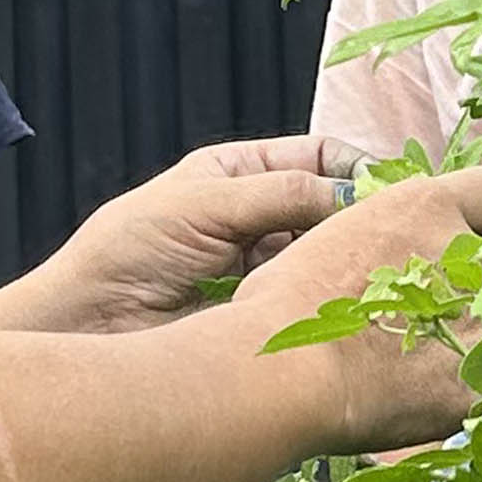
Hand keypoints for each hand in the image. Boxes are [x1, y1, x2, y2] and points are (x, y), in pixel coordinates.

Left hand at [0, 135, 371, 336]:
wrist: (85, 325)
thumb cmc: (126, 251)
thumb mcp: (203, 204)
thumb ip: (279, 195)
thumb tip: (352, 195)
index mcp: (236, 173)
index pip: (316, 156)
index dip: (354, 167)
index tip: (389, 185)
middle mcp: (254, 216)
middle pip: (327, 206)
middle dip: (360, 215)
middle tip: (396, 232)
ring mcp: (259, 267)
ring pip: (322, 254)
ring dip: (347, 259)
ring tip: (377, 267)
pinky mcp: (259, 312)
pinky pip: (306, 297)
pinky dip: (329, 295)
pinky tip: (348, 299)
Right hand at [227, 165, 481, 454]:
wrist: (287, 375)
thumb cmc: (283, 311)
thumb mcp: (336, 238)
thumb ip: (388, 238)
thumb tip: (393, 256)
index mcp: (428, 203)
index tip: (464, 251)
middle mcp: (473, 249)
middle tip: (441, 321)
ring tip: (442, 368)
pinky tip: (452, 400)